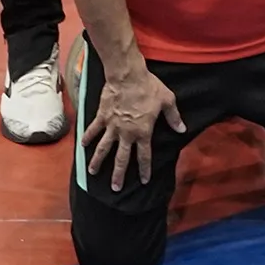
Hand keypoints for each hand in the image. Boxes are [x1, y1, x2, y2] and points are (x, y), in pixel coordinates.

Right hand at [86, 62, 185, 190]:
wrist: (128, 76)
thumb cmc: (149, 87)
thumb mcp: (167, 101)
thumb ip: (173, 117)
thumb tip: (182, 129)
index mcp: (143, 132)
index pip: (144, 156)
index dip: (145, 169)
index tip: (144, 181)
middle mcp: (126, 133)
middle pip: (121, 158)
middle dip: (118, 175)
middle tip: (115, 188)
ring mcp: (112, 126)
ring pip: (103, 148)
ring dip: (97, 161)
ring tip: (92, 173)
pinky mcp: (102, 117)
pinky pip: (93, 130)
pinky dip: (87, 138)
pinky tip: (82, 146)